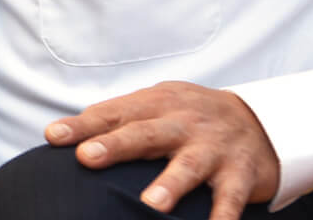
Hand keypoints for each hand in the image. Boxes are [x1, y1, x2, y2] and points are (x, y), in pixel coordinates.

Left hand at [44, 81, 279, 219]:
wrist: (260, 120)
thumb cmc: (190, 117)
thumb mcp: (157, 107)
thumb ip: (119, 118)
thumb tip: (68, 134)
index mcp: (156, 104)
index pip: (112, 112)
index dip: (82, 125)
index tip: (53, 136)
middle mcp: (181, 122)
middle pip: (144, 132)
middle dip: (115, 145)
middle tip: (87, 158)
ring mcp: (212, 148)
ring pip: (188, 164)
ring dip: (169, 184)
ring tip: (150, 204)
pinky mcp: (240, 174)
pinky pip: (231, 199)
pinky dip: (223, 217)